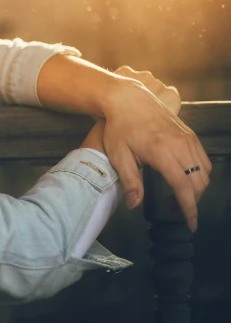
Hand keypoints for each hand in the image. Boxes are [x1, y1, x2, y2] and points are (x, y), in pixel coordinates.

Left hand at [100, 66, 210, 230]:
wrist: (127, 99)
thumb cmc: (119, 127)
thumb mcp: (119, 155)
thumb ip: (130, 181)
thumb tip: (135, 205)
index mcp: (161, 152)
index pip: (183, 187)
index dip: (189, 208)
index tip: (190, 223)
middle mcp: (180, 145)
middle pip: (198, 183)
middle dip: (191, 202)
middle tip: (175, 211)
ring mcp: (188, 138)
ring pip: (204, 172)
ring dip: (196, 188)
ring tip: (178, 196)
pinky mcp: (190, 134)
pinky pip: (203, 160)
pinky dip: (199, 173)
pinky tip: (184, 178)